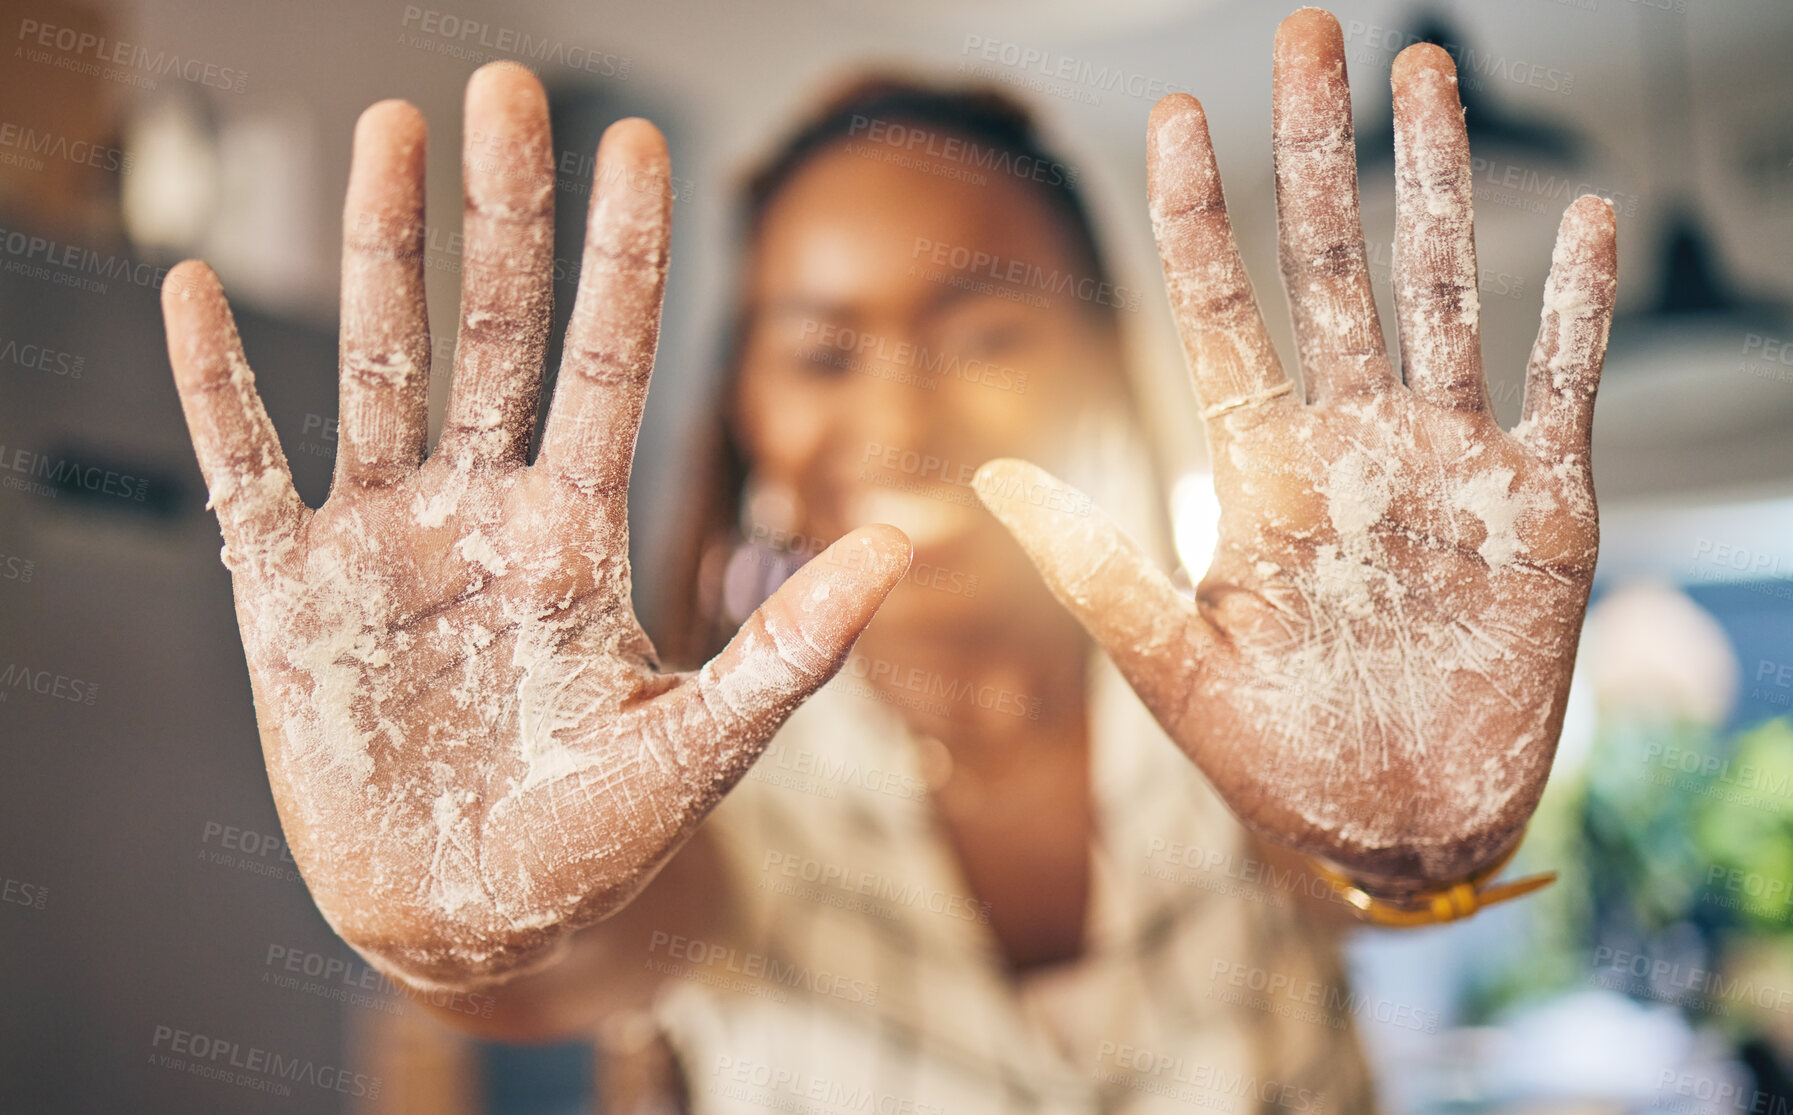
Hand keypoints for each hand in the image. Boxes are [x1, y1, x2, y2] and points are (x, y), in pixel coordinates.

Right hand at [162, 63, 908, 985]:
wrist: (476, 916)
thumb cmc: (594, 838)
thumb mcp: (700, 742)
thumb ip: (791, 646)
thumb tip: (907, 544)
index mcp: (576, 531)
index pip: (607, 362)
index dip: (622, 255)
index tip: (638, 145)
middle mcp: (482, 511)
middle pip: (498, 331)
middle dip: (504, 211)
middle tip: (505, 86)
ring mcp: (383, 542)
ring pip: (381, 365)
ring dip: (380, 251)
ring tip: (387, 133)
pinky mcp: (289, 595)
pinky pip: (243, 471)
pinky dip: (217, 390)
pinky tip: (194, 295)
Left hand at [975, 10, 1615, 890]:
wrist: (1389, 830)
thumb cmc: (1274, 761)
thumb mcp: (1171, 668)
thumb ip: (1094, 568)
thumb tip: (991, 475)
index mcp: (1259, 474)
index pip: (1219, 315)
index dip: (1195, 217)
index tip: (1172, 119)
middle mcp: (1352, 446)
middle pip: (1328, 269)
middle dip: (1312, 153)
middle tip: (1302, 37)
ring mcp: (1447, 467)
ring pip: (1444, 292)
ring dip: (1436, 185)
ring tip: (1424, 75)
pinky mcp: (1540, 511)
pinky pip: (1563, 387)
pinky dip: (1575, 311)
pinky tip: (1582, 219)